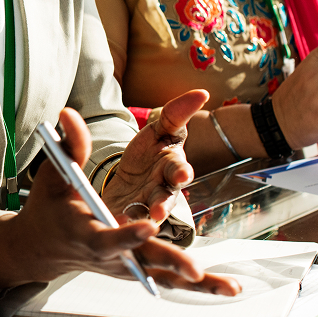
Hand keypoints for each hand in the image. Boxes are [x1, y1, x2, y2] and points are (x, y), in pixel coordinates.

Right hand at [0, 106, 240, 295]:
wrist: (42, 248)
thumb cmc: (48, 210)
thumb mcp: (53, 176)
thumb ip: (68, 146)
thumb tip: (68, 113)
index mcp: (85, 232)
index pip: (106, 236)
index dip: (126, 234)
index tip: (147, 226)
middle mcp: (108, 254)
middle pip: (142, 260)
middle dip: (169, 262)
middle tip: (194, 269)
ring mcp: (124, 266)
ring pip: (163, 277)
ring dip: (196, 284)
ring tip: (229, 287)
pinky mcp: (137, 270)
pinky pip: (170, 280)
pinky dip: (199, 286)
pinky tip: (228, 288)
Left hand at [101, 90, 207, 221]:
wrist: (129, 178)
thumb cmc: (149, 152)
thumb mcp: (158, 130)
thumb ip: (176, 113)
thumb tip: (203, 93)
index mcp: (171, 165)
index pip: (179, 169)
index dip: (181, 173)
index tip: (182, 176)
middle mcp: (163, 188)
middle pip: (165, 197)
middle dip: (163, 204)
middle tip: (158, 212)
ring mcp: (147, 205)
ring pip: (147, 215)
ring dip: (139, 221)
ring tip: (130, 223)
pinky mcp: (130, 216)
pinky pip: (128, 222)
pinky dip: (122, 223)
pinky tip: (114, 223)